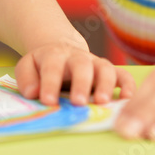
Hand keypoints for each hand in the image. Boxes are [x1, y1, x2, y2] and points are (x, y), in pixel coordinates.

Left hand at [15, 41, 134, 105]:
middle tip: (78, 102)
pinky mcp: (109, 71)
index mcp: (55, 55)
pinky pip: (123, 74)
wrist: (60, 51)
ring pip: (105, 68)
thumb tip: (32, 93)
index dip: (50, 83)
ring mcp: (95, 63)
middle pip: (82, 65)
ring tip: (102, 102)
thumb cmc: (43, 65)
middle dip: (81, 83)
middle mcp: (77, 57)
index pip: (52, 66)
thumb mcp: (28, 66)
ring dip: (105, 85)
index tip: (48, 101)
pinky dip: (128, 85)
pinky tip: (127, 98)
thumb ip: (27, 78)